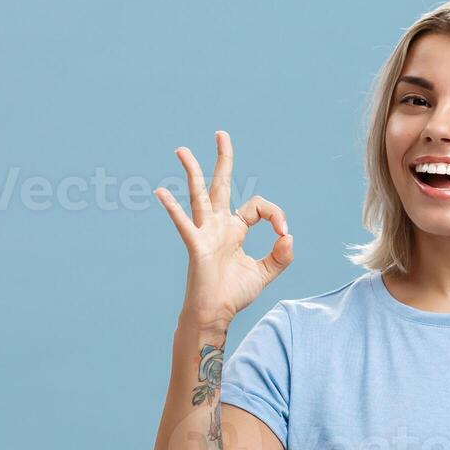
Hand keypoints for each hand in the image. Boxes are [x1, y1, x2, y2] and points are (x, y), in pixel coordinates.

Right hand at [155, 130, 291, 327]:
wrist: (216, 315)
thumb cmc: (234, 294)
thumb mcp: (265, 273)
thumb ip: (281, 256)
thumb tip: (289, 237)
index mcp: (235, 229)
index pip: (256, 206)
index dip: (275, 214)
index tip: (284, 234)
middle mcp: (218, 226)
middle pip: (221, 185)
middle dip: (223, 159)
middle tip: (221, 134)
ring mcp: (205, 234)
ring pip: (198, 196)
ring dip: (192, 172)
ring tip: (182, 150)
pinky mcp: (195, 246)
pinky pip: (184, 225)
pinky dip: (173, 210)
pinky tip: (161, 193)